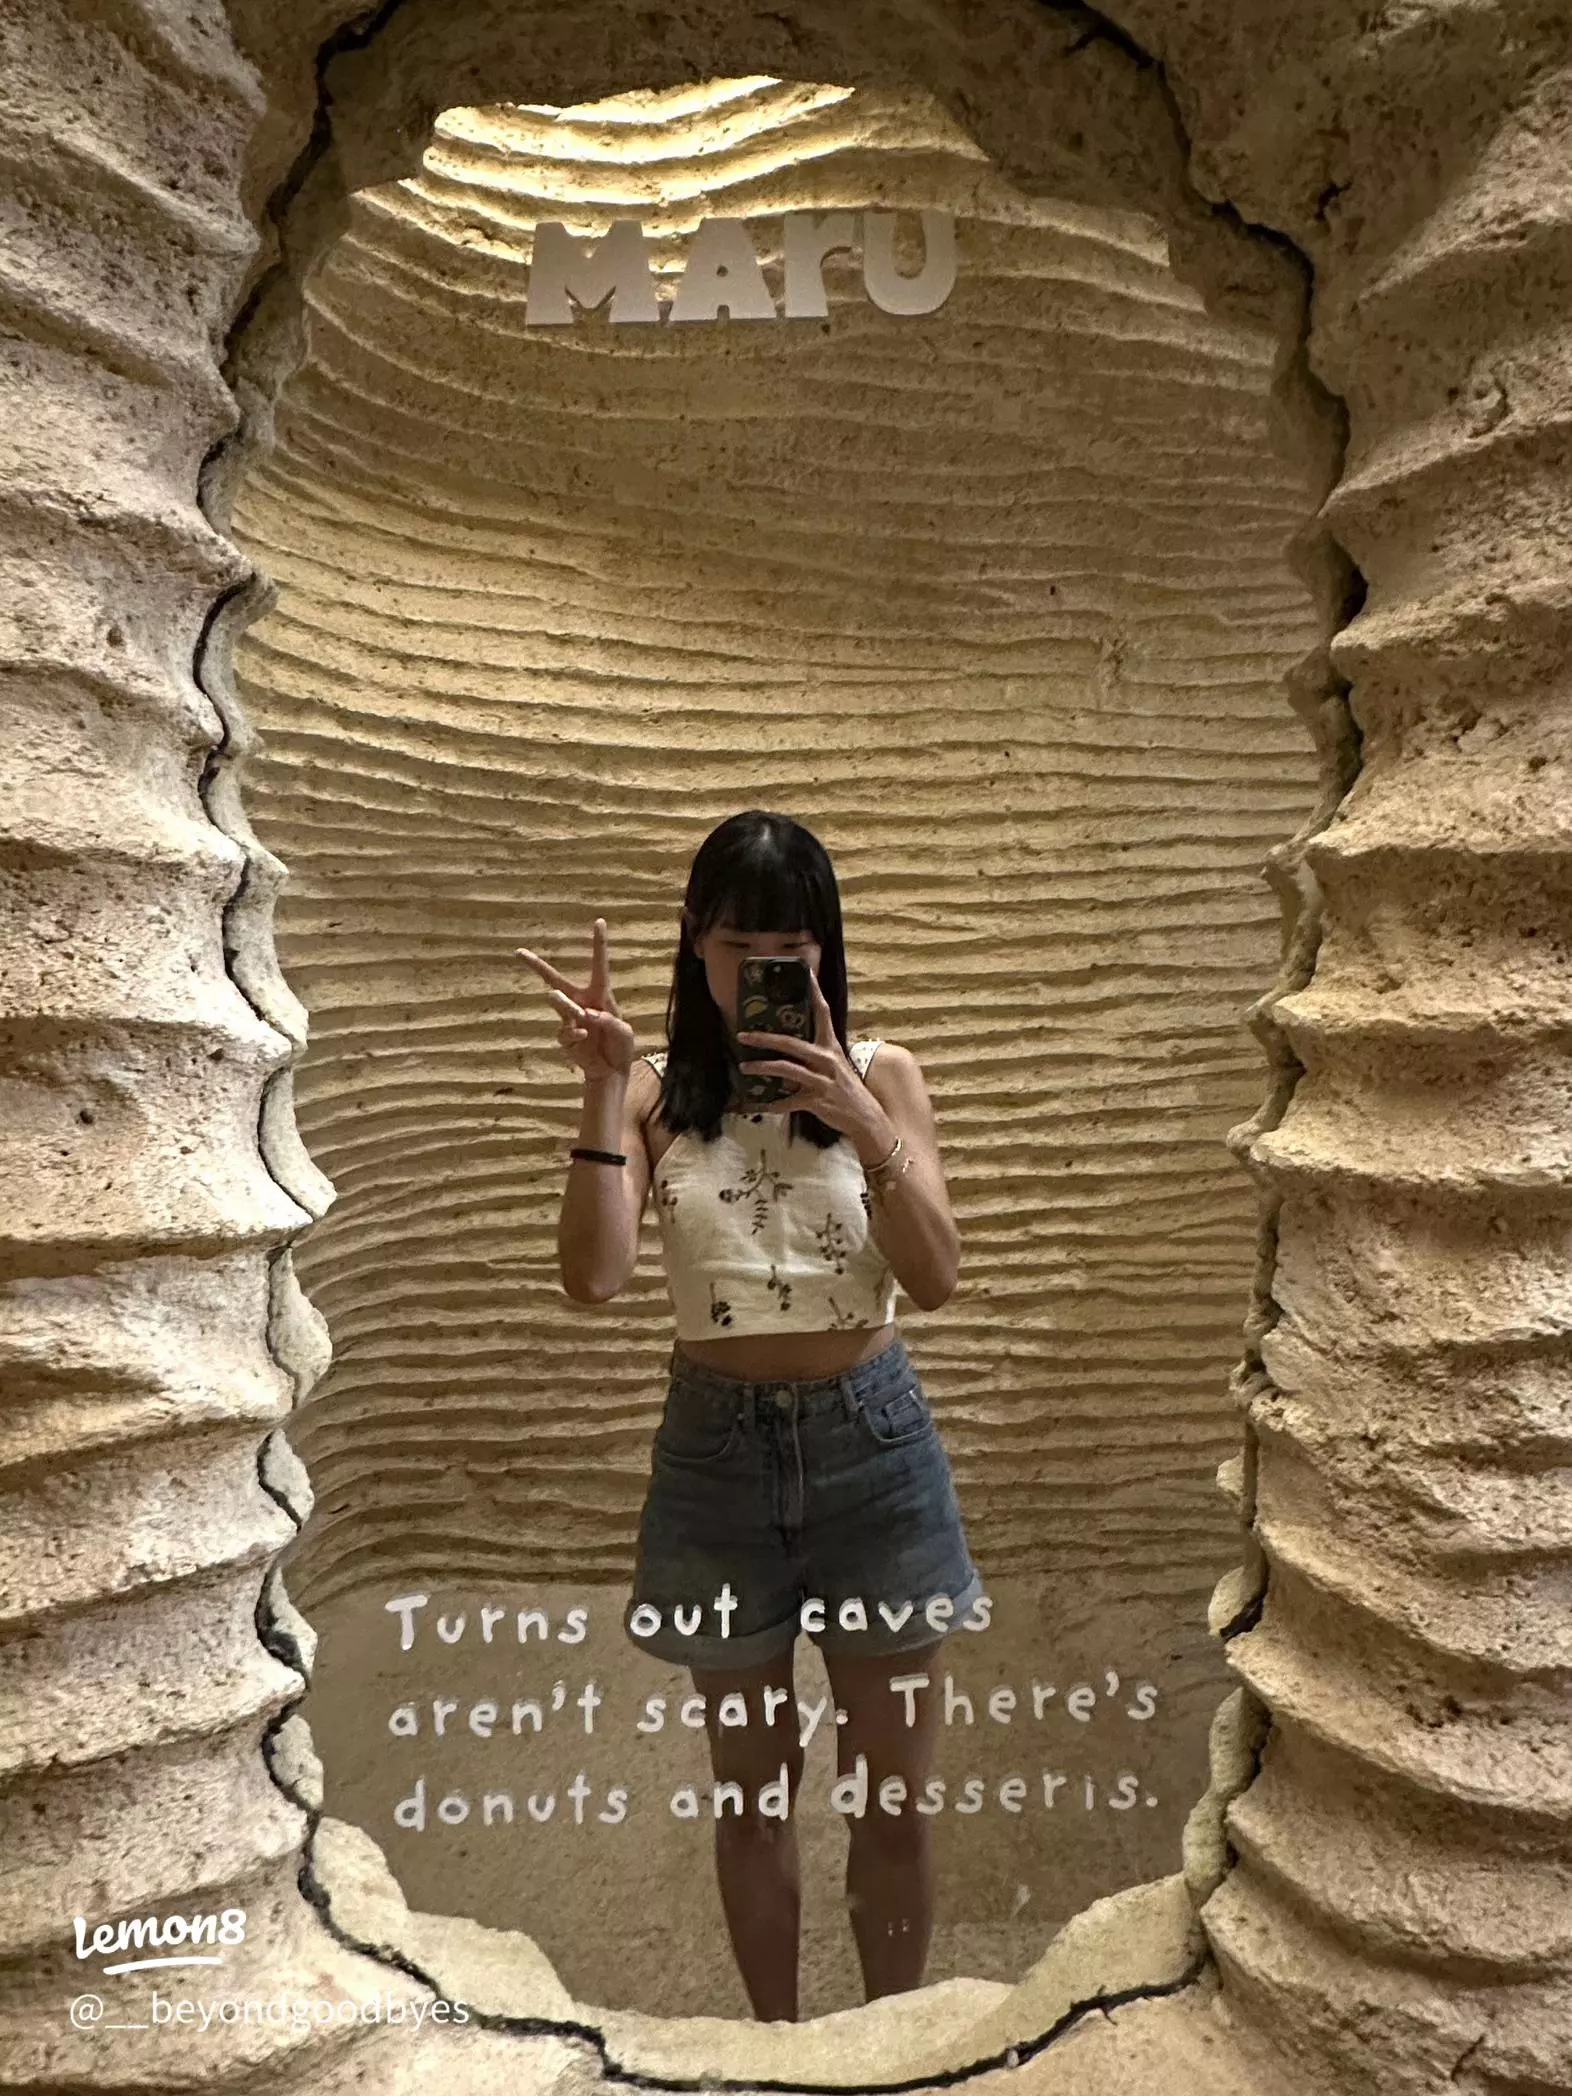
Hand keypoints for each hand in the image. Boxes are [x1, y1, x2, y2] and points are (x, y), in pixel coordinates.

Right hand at [515, 918, 637, 1081]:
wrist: (611, 1071)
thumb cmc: (620, 1047)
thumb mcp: (624, 1033)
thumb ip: (610, 1022)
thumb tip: (588, 1015)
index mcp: (601, 995)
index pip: (599, 965)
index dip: (599, 944)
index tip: (600, 922)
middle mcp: (582, 1003)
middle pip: (557, 980)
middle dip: (537, 966)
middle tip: (519, 952)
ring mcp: (571, 1019)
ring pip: (559, 1004)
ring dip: (561, 1003)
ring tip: (552, 996)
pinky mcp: (565, 1037)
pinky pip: (565, 1031)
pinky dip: (574, 1033)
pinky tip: (583, 1036)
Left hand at [735, 969, 881, 1141]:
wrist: (866, 1118)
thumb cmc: (847, 1089)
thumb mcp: (836, 1065)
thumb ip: (816, 1053)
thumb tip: (791, 1045)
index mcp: (831, 1046)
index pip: (822, 1012)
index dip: (814, 991)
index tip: (804, 972)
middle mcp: (827, 1060)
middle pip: (792, 1043)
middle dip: (765, 1038)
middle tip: (742, 1034)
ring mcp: (822, 1080)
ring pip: (786, 1070)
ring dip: (762, 1067)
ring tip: (744, 1066)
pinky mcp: (817, 1101)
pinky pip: (787, 1102)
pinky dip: (770, 1105)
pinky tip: (755, 1105)